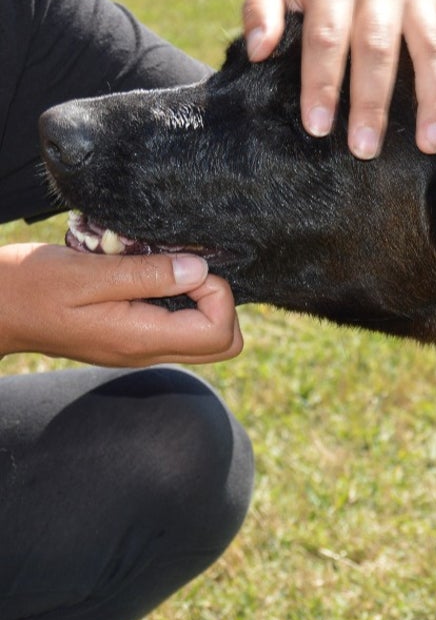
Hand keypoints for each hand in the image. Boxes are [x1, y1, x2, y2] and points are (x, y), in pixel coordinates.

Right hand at [0, 244, 242, 366]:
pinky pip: (179, 328)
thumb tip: (199, 270)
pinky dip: (181, 303)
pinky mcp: (132, 338)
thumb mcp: (87, 272)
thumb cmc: (28, 286)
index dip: (218, 294)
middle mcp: (146, 351)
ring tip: (166, 270)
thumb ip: (146, 274)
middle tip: (186, 270)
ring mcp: (140, 349)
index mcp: (139, 339)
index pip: (218, 332)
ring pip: (204, 338)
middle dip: (220, 303)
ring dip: (199, 301)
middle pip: (222, 343)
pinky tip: (153, 277)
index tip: (188, 267)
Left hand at [242, 0, 435, 158]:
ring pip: (430, 50)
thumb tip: (257, 50)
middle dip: (372, 101)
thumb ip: (259, 11)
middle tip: (365, 150)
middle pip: (378, 48)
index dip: (321, 83)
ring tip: (429, 145)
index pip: (326, 38)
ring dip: (433, 99)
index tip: (318, 128)